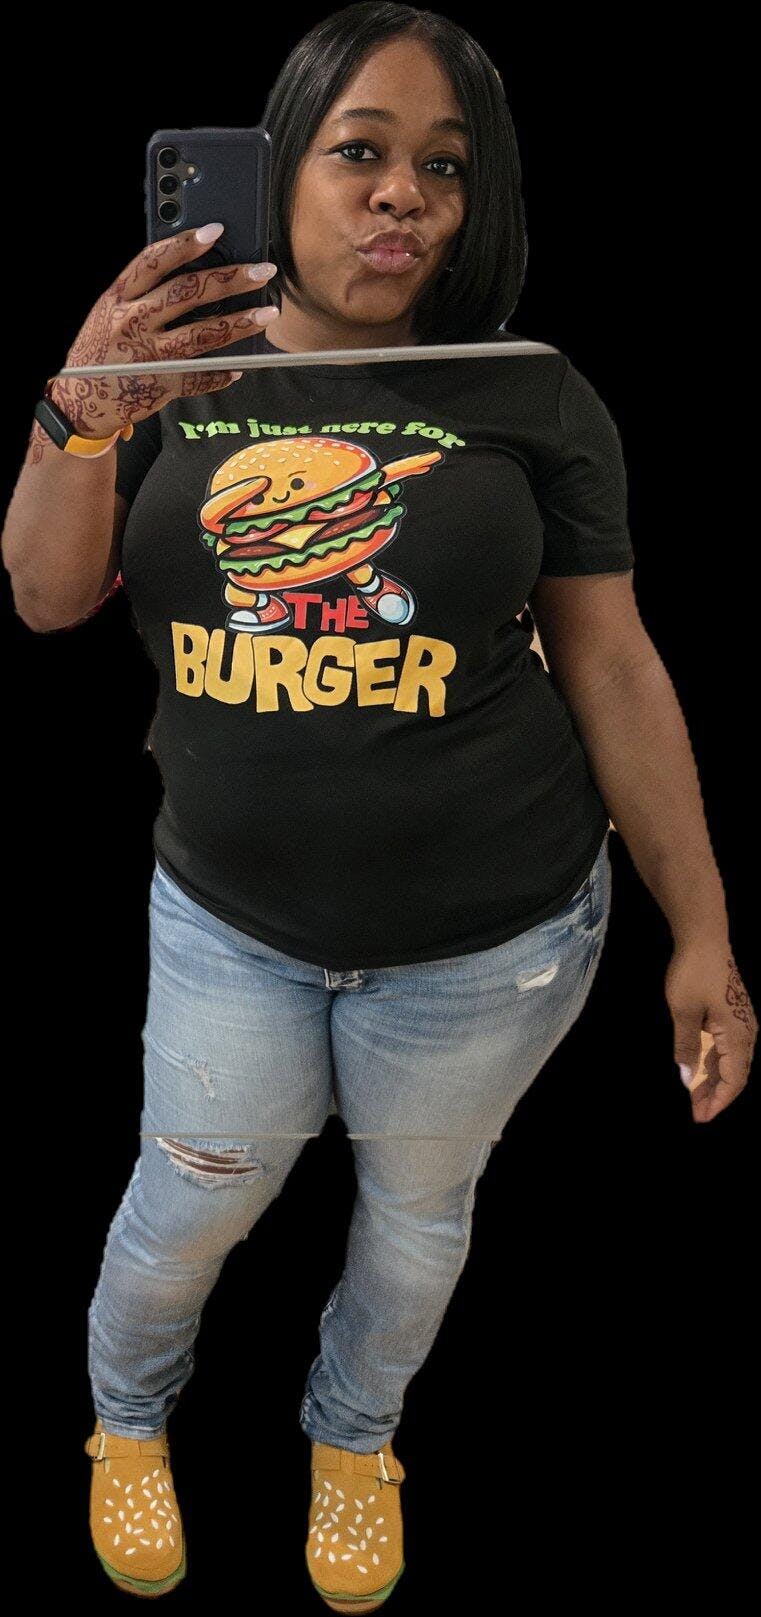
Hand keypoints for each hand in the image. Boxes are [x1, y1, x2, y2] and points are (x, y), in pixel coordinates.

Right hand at [47, 224, 278, 438]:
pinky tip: (239, 367)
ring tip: (266, 314)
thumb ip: (141, 295)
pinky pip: (198, 377)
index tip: (216, 231)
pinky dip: (221, 373)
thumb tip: (191, 274)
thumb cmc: (99, 351)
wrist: (79, 402)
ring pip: (201, 334)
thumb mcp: (108, 314)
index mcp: (117, 298)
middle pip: (186, 293)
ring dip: (238, 323)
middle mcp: (131, 322)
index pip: (153, 262)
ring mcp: (146, 355)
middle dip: (229, 279)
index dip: (185, 244)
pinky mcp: (159, 385)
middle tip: (262, 272)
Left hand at [665, 940, 756, 1121]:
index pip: (733, 1080)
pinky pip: (728, 1047)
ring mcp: (742, 1022)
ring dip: (714, 1081)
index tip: (701, 1118)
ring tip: (695, 1098)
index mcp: (737, 1035)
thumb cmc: (692, 973)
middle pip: (735, 1074)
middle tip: (696, 1113)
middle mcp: (746, 1032)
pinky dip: (715, 1063)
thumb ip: (687, 1048)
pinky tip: (700, 1071)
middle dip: (716, 1096)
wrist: (704, 938)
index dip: (718, 1101)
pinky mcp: (734, 1014)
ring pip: (732, 1061)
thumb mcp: (683, 1012)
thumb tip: (686, 1080)